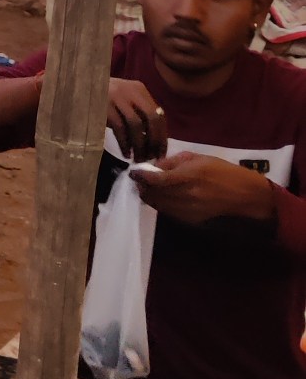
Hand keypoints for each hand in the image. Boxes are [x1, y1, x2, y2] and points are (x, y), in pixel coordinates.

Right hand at [107, 80, 167, 161]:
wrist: (78, 85)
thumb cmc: (102, 97)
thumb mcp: (123, 99)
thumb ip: (137, 112)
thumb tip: (153, 140)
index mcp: (139, 89)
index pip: (158, 114)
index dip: (162, 136)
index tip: (161, 153)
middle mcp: (131, 90)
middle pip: (151, 118)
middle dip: (154, 141)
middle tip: (151, 157)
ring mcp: (117, 97)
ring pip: (136, 125)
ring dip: (140, 145)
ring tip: (138, 159)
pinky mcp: (104, 106)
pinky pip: (120, 128)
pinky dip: (125, 143)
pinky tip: (126, 154)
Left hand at [134, 152, 275, 225]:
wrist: (244, 196)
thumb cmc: (223, 171)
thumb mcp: (199, 158)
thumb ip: (174, 162)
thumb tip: (154, 166)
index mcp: (189, 176)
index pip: (156, 179)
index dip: (140, 176)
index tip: (133, 172)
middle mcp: (186, 195)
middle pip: (153, 194)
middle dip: (142, 187)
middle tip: (138, 180)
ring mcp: (188, 210)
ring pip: (158, 205)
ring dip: (149, 196)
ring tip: (147, 188)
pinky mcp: (191, 220)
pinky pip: (168, 212)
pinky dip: (161, 204)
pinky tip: (162, 197)